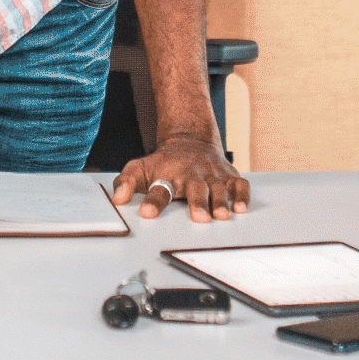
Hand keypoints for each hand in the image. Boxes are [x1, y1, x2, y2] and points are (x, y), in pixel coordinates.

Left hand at [113, 128, 248, 222]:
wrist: (191, 141)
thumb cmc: (165, 162)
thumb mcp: (140, 168)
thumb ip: (126, 182)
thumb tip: (116, 199)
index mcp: (169, 175)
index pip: (159, 188)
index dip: (153, 201)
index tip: (147, 213)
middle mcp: (192, 174)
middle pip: (195, 189)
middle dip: (198, 203)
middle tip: (199, 218)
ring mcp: (212, 175)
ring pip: (218, 188)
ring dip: (220, 202)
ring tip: (220, 216)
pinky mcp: (228, 175)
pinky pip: (239, 185)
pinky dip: (242, 196)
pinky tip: (241, 208)